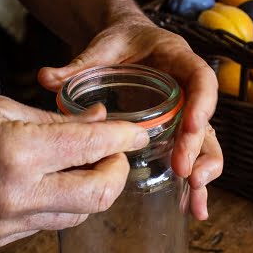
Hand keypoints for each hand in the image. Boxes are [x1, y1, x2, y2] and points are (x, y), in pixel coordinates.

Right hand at [0, 96, 148, 246]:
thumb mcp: (3, 108)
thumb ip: (57, 120)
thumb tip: (102, 121)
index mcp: (17, 152)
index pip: (92, 147)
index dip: (125, 138)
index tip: (140, 132)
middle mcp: (16, 195)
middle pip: (100, 196)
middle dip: (118, 172)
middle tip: (116, 153)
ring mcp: (6, 225)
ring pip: (78, 215)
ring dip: (91, 189)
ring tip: (84, 164)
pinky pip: (48, 224)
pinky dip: (60, 202)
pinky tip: (49, 181)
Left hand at [38, 13, 222, 220]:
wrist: (130, 42)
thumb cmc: (121, 43)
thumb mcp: (104, 49)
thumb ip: (80, 64)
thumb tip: (45, 78)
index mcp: (179, 60)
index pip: (201, 79)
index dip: (202, 102)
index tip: (192, 125)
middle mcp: (189, 88)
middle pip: (206, 120)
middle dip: (198, 148)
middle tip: (184, 171)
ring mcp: (186, 112)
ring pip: (205, 144)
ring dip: (203, 173)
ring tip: (196, 203)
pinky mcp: (177, 131)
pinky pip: (191, 156)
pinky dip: (193, 184)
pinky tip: (192, 210)